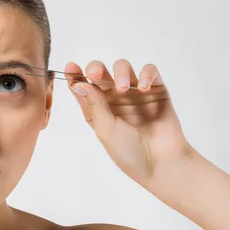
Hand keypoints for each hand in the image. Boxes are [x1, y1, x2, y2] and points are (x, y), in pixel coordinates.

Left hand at [65, 59, 195, 188]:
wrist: (160, 162)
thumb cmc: (129, 150)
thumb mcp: (105, 128)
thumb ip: (94, 104)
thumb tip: (78, 83)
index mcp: (97, 108)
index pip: (83, 86)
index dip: (75, 75)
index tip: (69, 67)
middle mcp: (114, 98)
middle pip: (101, 72)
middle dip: (95, 68)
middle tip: (94, 74)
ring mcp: (134, 92)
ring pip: (123, 68)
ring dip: (120, 72)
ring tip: (122, 88)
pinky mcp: (156, 90)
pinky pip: (150, 71)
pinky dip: (146, 73)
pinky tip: (143, 87)